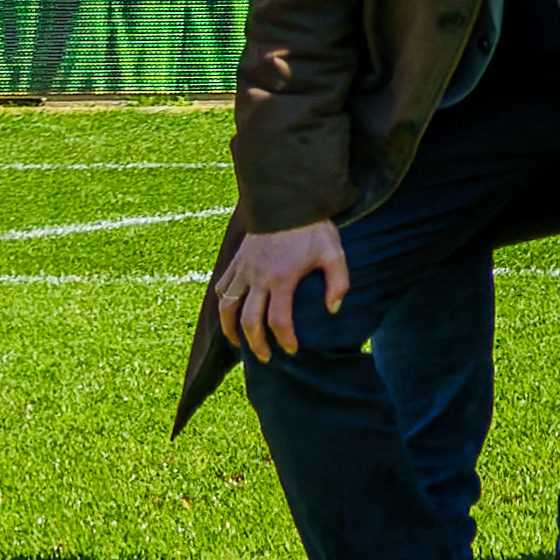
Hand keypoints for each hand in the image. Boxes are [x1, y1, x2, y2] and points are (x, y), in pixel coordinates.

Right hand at [205, 221, 347, 362]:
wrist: (287, 201)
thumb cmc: (313, 228)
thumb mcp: (333, 252)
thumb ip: (338, 283)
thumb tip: (333, 310)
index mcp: (282, 279)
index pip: (278, 320)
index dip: (284, 339)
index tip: (291, 350)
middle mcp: (257, 278)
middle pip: (249, 321)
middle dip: (256, 344)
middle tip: (266, 358)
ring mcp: (243, 270)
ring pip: (227, 307)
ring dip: (230, 329)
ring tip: (239, 343)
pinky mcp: (236, 261)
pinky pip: (221, 287)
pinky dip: (222, 303)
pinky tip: (229, 313)